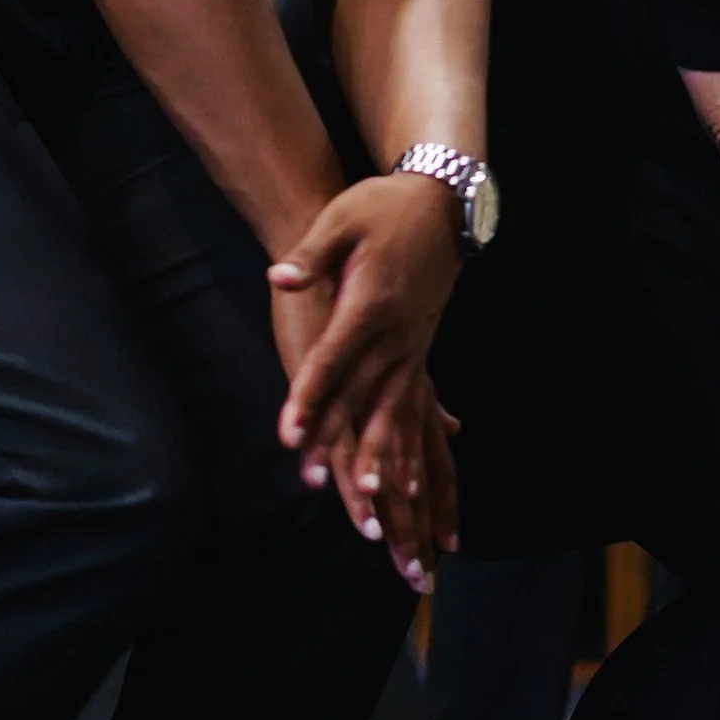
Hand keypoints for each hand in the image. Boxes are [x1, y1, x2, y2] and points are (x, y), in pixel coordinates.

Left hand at [269, 173, 464, 580]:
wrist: (440, 205)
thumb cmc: (383, 209)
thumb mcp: (342, 219)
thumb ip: (310, 255)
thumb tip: (279, 277)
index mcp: (370, 308)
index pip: (332, 363)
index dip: (310, 400)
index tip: (291, 438)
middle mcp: (396, 339)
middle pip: (366, 405)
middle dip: (348, 454)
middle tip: (332, 498)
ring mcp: (412, 351)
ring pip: (399, 421)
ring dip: (390, 470)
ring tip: (381, 514)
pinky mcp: (420, 356)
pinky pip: (418, 416)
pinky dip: (417, 456)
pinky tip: (416, 494)